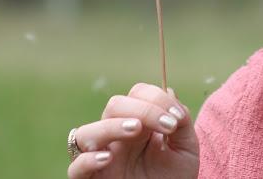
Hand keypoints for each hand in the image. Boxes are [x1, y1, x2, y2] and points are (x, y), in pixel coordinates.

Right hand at [67, 83, 198, 178]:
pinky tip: (109, 157)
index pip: (137, 94)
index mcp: (138, 122)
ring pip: (86, 131)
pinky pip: (75, 167)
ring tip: (135, 129)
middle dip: (142, 109)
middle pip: (114, 105)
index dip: (156, 98)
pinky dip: (88, 159)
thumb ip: (182, 122)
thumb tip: (169, 92)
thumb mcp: (186, 149)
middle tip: (167, 125)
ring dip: (111, 126)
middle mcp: (116, 135)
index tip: (177, 118)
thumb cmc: (174, 178)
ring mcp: (101, 156)